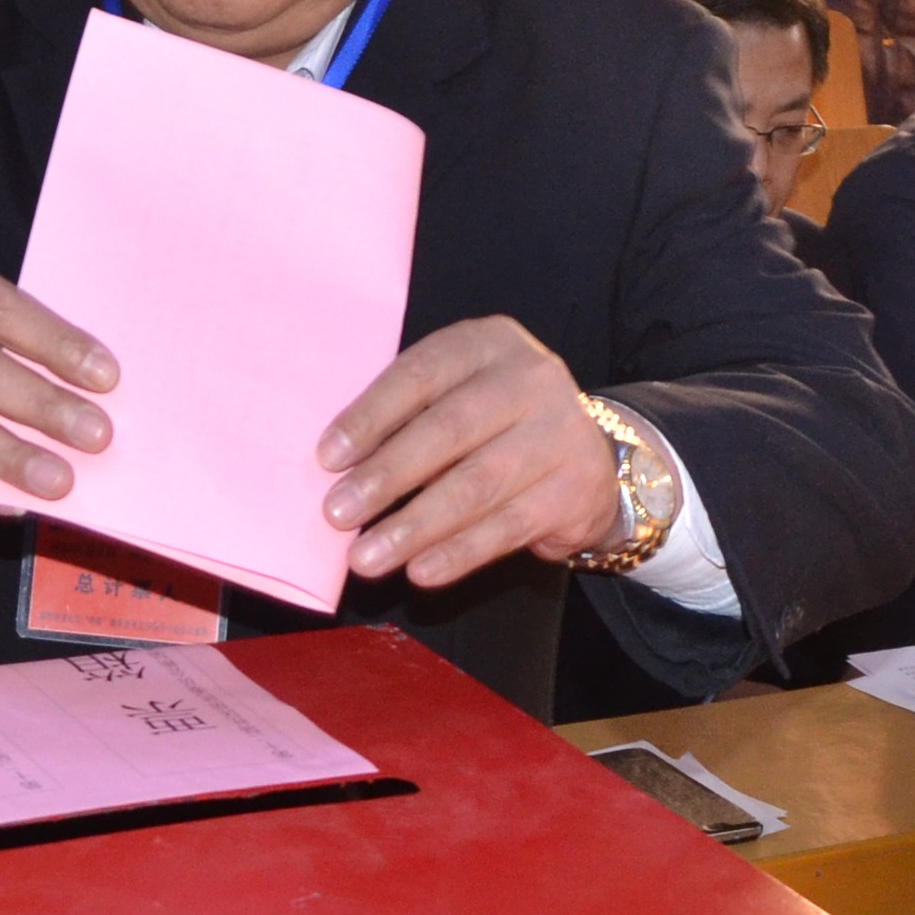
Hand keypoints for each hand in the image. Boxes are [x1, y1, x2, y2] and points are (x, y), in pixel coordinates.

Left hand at [319, 320, 625, 589]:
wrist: (587, 458)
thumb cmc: (495, 425)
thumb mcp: (456, 398)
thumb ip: (406, 419)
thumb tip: (337, 472)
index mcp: (487, 343)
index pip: (420, 375)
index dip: (371, 416)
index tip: (328, 458)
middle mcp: (531, 378)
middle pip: (448, 430)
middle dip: (387, 476)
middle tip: (337, 513)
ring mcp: (560, 432)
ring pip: (476, 485)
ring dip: (414, 526)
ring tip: (366, 556)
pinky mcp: (576, 488)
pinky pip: (507, 526)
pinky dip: (459, 552)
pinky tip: (420, 571)